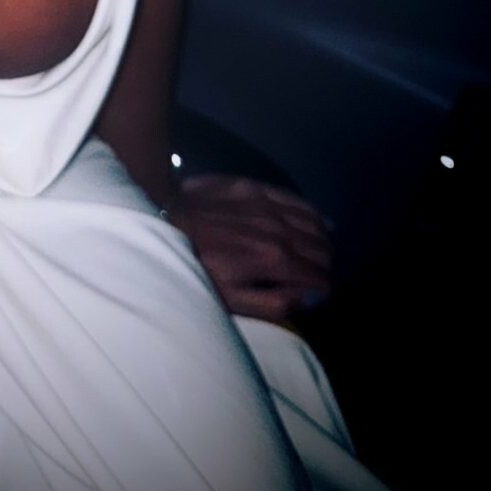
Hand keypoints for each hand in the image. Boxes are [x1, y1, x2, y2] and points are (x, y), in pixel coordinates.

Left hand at [168, 173, 332, 323]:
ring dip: (322, 241)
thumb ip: (274, 304)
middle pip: (321, 250)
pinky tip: (319, 221)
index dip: (325, 290)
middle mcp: (280, 229)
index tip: (322, 296)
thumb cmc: (197, 266)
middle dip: (326, 266)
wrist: (164, 218)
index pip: (319, 277)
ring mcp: (269, 204)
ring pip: (314, 223)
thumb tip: (307, 298)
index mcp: (275, 260)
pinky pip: (296, 199)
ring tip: (322, 253)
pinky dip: (312, 212)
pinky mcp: (257, 186)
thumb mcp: (232, 301)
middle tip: (321, 277)